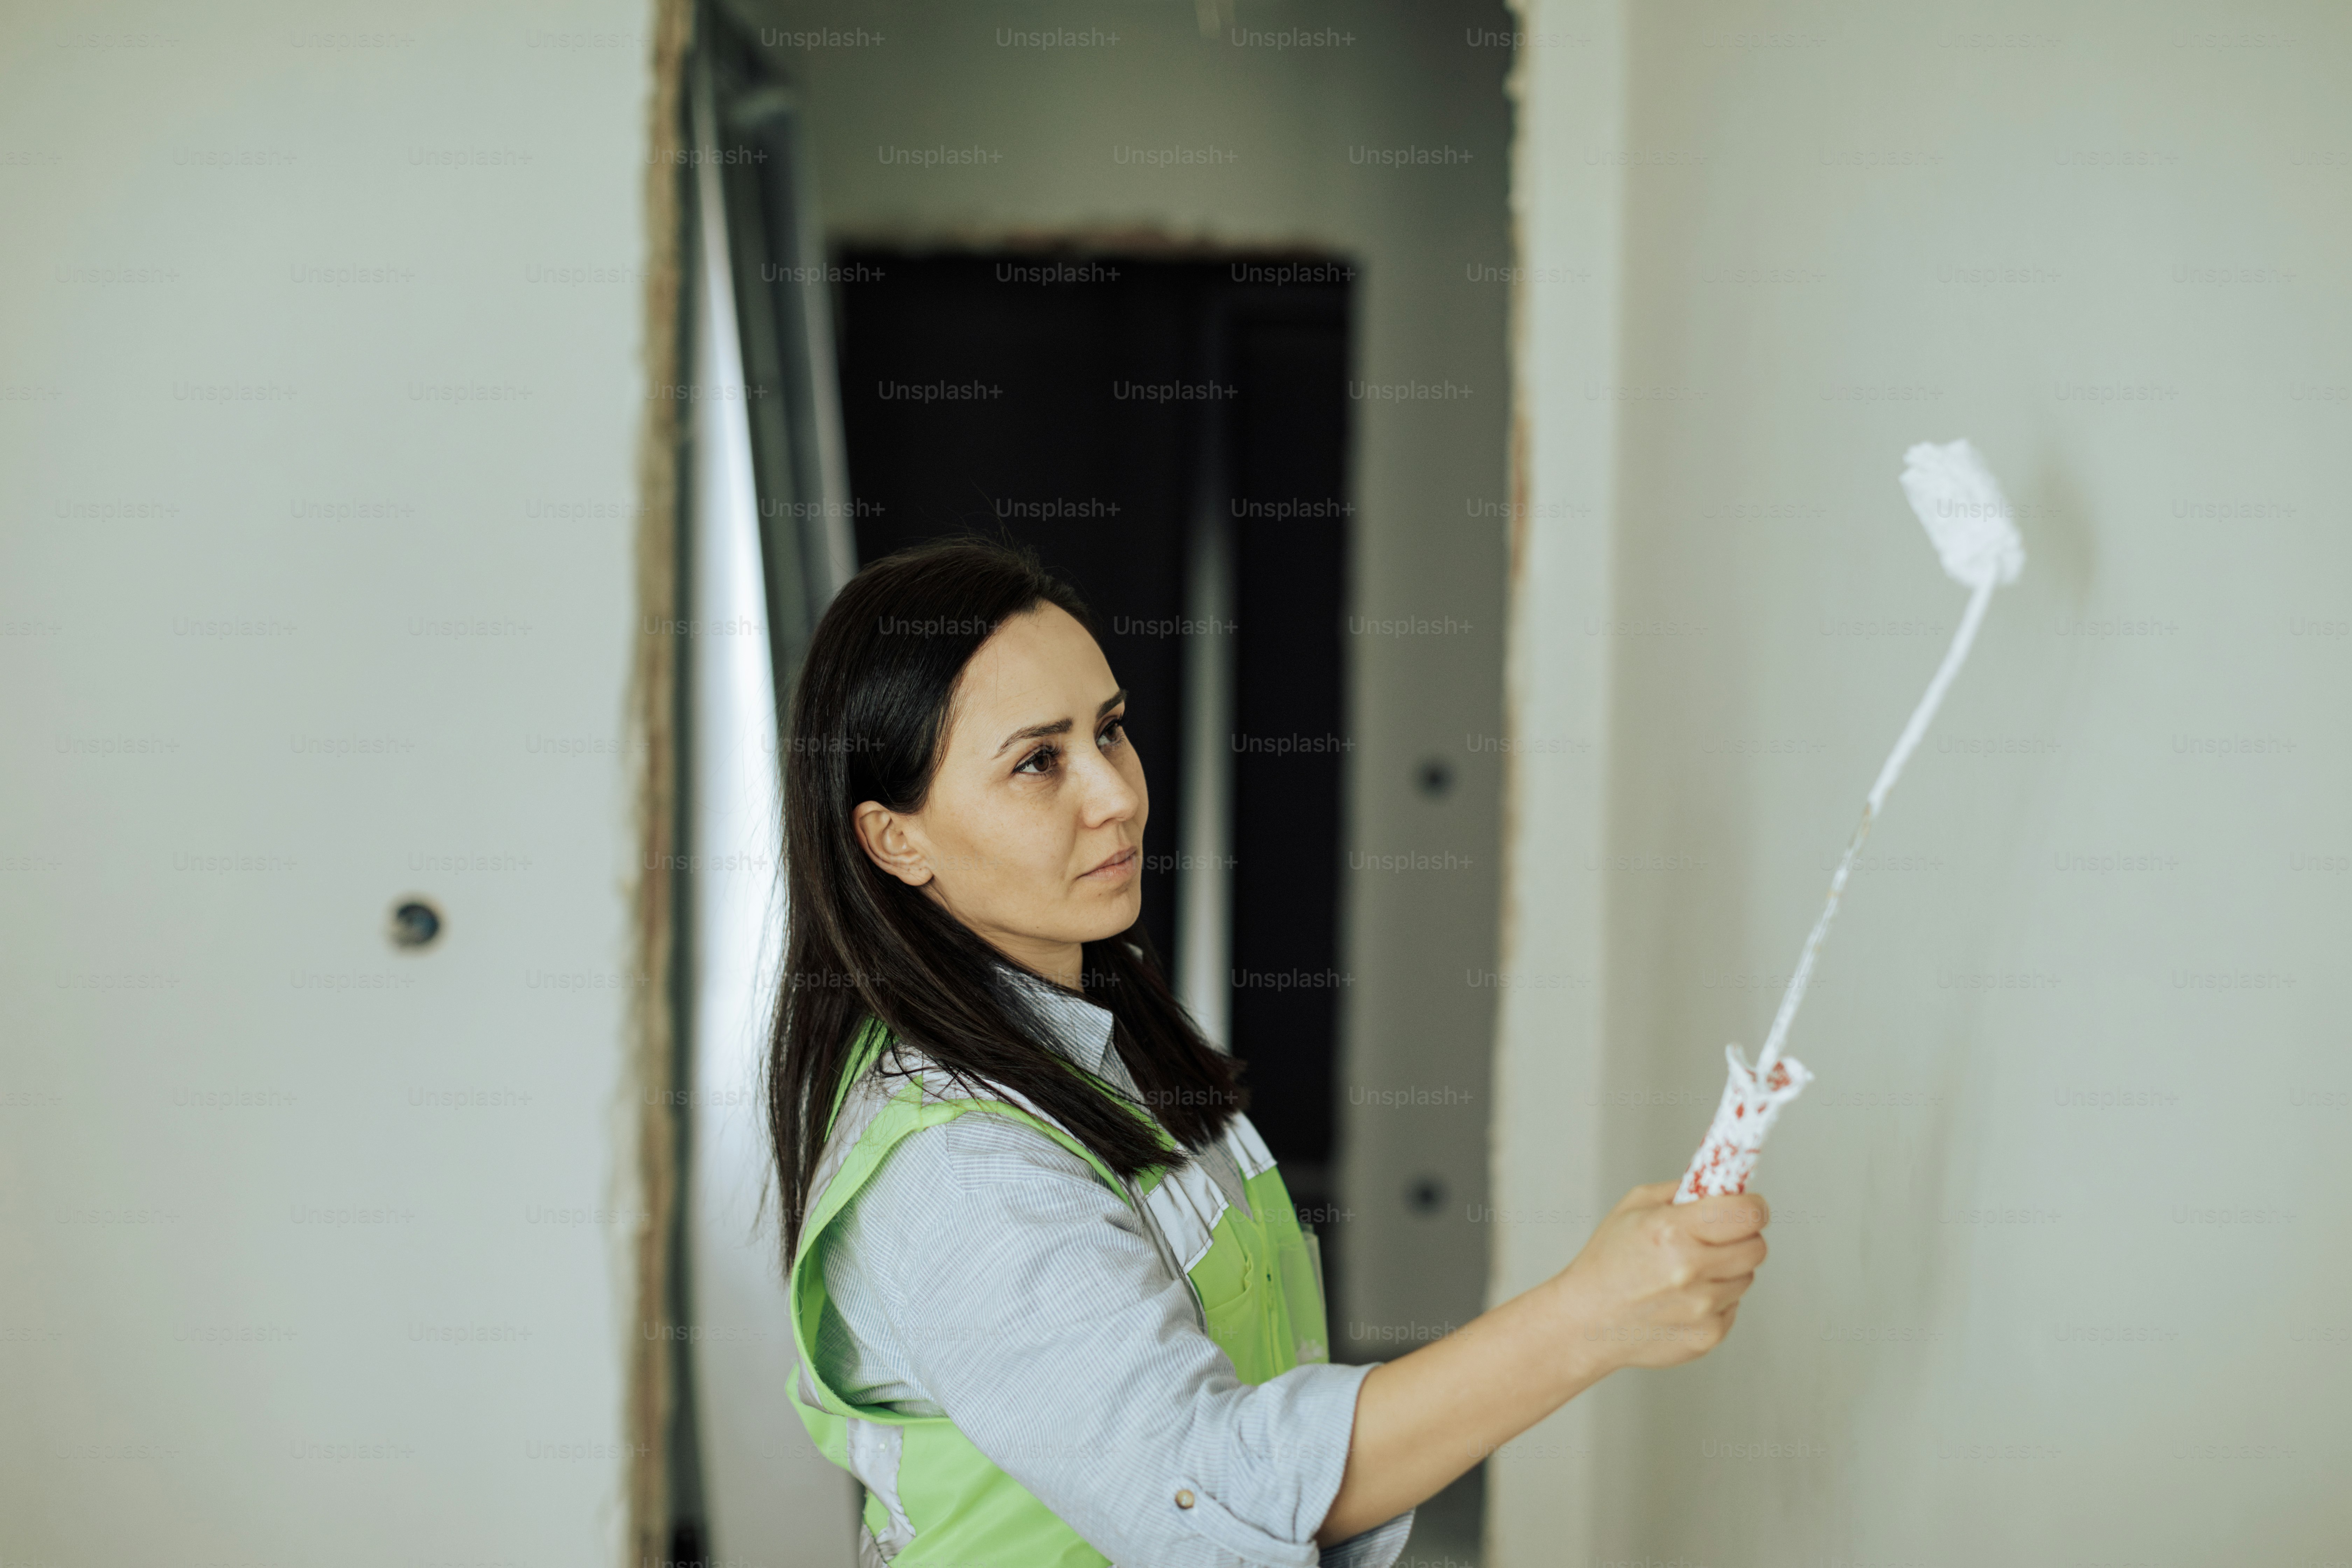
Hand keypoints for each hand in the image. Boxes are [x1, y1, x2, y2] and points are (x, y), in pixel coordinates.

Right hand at [1549, 1180, 1768, 1373]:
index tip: (1748, 1206)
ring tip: (1689, 1272)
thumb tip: (1723, 1184)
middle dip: (1742, 1237)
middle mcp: (1691, 1270)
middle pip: (1756, 1247)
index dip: (1753, 1206)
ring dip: (1727, 1270)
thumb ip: (1682, 1190)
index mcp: (1672, 1231)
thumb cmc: (1606, 1262)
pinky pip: (1733, 1307)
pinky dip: (1715, 1300)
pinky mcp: (1707, 1336)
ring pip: (1746, 1278)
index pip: (1746, 1213)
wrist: (1586, 1322)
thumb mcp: (1633, 1207)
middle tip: (1718, 1238)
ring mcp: (1702, 1308)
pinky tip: (1683, 1298)